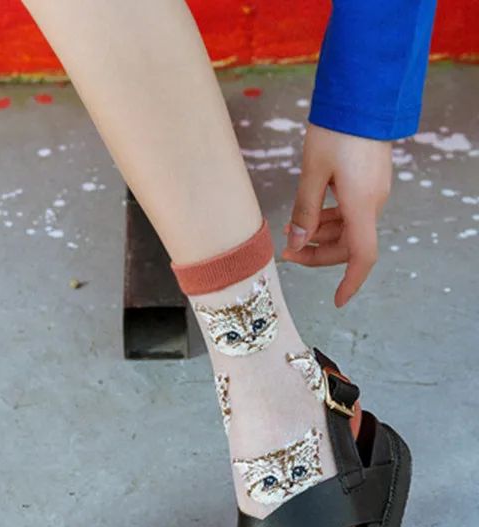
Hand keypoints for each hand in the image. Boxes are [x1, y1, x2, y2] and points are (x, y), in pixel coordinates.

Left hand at [280, 123, 391, 306]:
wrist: (363, 93)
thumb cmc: (336, 129)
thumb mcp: (312, 173)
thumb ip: (305, 211)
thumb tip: (297, 244)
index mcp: (361, 205)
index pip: (362, 257)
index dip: (350, 282)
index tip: (337, 301)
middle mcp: (372, 202)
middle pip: (349, 246)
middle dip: (318, 254)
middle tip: (287, 252)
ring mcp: (372, 191)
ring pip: (348, 229)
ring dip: (320, 235)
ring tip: (289, 230)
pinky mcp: (368, 180)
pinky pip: (349, 211)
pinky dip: (328, 217)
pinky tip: (306, 212)